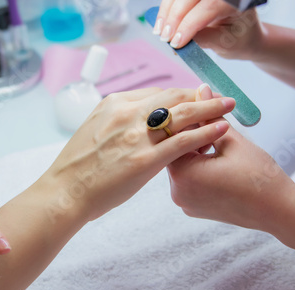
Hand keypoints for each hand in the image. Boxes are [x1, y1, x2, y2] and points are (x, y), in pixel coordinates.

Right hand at [40, 87, 235, 222]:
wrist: (65, 192)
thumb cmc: (78, 167)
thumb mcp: (95, 130)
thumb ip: (119, 121)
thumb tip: (139, 120)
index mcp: (114, 104)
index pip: (157, 92)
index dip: (180, 94)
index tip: (194, 98)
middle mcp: (128, 113)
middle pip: (174, 96)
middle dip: (199, 94)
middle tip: (218, 97)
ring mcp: (138, 135)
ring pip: (183, 113)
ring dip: (210, 107)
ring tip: (229, 105)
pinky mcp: (146, 159)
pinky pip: (184, 140)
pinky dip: (206, 132)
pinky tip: (221, 129)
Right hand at [154, 0, 263, 58]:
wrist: (244, 34)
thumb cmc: (239, 40)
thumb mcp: (224, 44)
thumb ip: (203, 40)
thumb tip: (178, 39)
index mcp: (239, 1)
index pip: (209, 7)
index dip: (189, 24)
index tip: (175, 42)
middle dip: (174, 16)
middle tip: (164, 37)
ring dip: (166, 11)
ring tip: (159, 31)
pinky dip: (167, 8)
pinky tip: (161, 22)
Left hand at [167, 85, 294, 231]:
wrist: (278, 211)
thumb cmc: (259, 176)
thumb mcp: (233, 140)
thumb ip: (211, 115)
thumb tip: (201, 89)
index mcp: (183, 175)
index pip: (175, 137)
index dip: (189, 119)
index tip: (202, 107)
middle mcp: (177, 192)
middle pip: (176, 153)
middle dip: (191, 135)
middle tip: (209, 120)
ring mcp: (184, 203)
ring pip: (182, 166)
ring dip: (194, 151)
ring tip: (216, 141)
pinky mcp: (193, 208)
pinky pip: (189, 181)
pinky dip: (198, 168)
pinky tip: (216, 159)